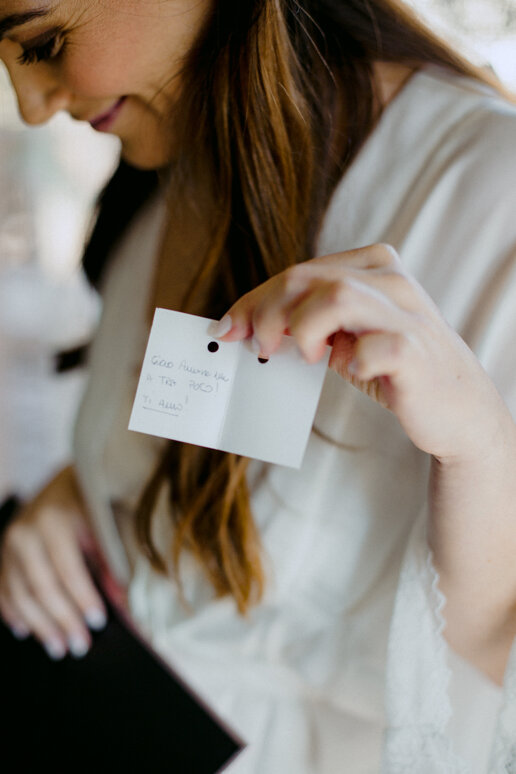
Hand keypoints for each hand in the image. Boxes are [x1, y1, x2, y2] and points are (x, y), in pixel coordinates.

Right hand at [0, 466, 106, 659]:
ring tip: (59, 648)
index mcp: (54, 519)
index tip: (98, 622)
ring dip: (39, 625)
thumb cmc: (92, 502)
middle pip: (41, 586)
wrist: (65, 479)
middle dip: (61, 620)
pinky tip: (25, 631)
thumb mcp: (105, 522)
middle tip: (79, 646)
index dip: (82, 598)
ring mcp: (8, 544)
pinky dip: (13, 613)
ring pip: (19, 593)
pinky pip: (3, 590)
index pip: (68, 568)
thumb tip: (123, 602)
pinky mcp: (2, 554)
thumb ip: (111, 560)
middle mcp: (25, 531)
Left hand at [214, 244, 510, 460]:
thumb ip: (309, 318)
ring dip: (305, 328)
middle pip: (307, 279)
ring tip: (309, 357)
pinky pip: (374, 346)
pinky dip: (354, 361)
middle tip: (260, 349)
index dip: (255, 300)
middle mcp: (390, 280)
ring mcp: (407, 313)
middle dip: (267, 314)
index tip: (227, 330)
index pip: (299, 272)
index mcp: (371, 265)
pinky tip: (353, 370)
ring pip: (336, 296)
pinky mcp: (416, 350)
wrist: (456, 406)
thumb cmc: (392, 365)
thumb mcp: (348, 332)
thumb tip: (245, 326)